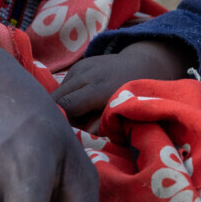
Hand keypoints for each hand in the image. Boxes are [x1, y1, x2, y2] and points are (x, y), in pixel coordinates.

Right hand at [51, 40, 191, 125]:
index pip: (66, 105)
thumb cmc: (136, 95)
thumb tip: (79, 137)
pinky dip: (69, 95)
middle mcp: (86, 74)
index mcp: (99, 88)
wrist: (145, 64)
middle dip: (59, 113)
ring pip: (58, 91)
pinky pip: (65, 84)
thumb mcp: (123, 113)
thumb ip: (101, 125)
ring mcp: (81, 66)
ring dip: (63, 104)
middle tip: (75, 124)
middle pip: (56, 97)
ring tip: (82, 113)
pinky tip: (84, 100)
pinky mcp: (79, 64)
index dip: (64, 121)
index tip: (71, 131)